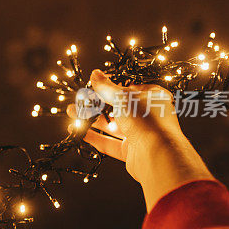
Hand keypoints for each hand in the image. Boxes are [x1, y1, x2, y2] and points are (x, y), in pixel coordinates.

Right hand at [69, 70, 213, 211]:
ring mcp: (139, 135)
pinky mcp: (130, 152)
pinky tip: (78, 131)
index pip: (128, 89)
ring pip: (111, 126)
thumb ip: (107, 87)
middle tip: (77, 101)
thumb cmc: (146, 119)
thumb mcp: (123, 96)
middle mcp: (147, 116)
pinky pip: (109, 143)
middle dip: (95, 105)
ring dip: (90, 120)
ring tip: (71, 113)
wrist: (157, 154)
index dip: (110, 88)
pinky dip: (93, 137)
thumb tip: (95, 74)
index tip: (92, 86)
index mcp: (152, 98)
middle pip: (117, 108)